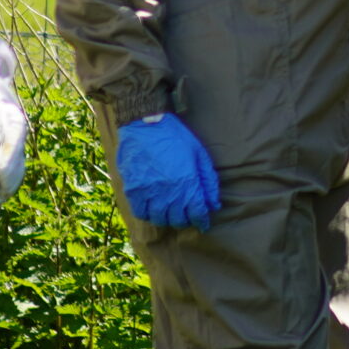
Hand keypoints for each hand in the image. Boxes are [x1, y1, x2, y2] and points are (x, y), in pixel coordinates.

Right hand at [118, 112, 221, 229]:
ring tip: (170, 213)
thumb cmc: (175, 136)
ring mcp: (150, 192)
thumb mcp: (198, 153)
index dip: (202, 221)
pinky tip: (153, 208)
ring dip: (167, 219)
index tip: (203, 224)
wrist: (145, 124)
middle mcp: (169, 192)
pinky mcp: (133, 190)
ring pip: (159, 219)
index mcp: (188, 182)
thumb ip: (208, 180)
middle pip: (178, 219)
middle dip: (185, 220)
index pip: (197, 213)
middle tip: (186, 216)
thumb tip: (214, 203)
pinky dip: (148, 214)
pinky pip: (141, 212)